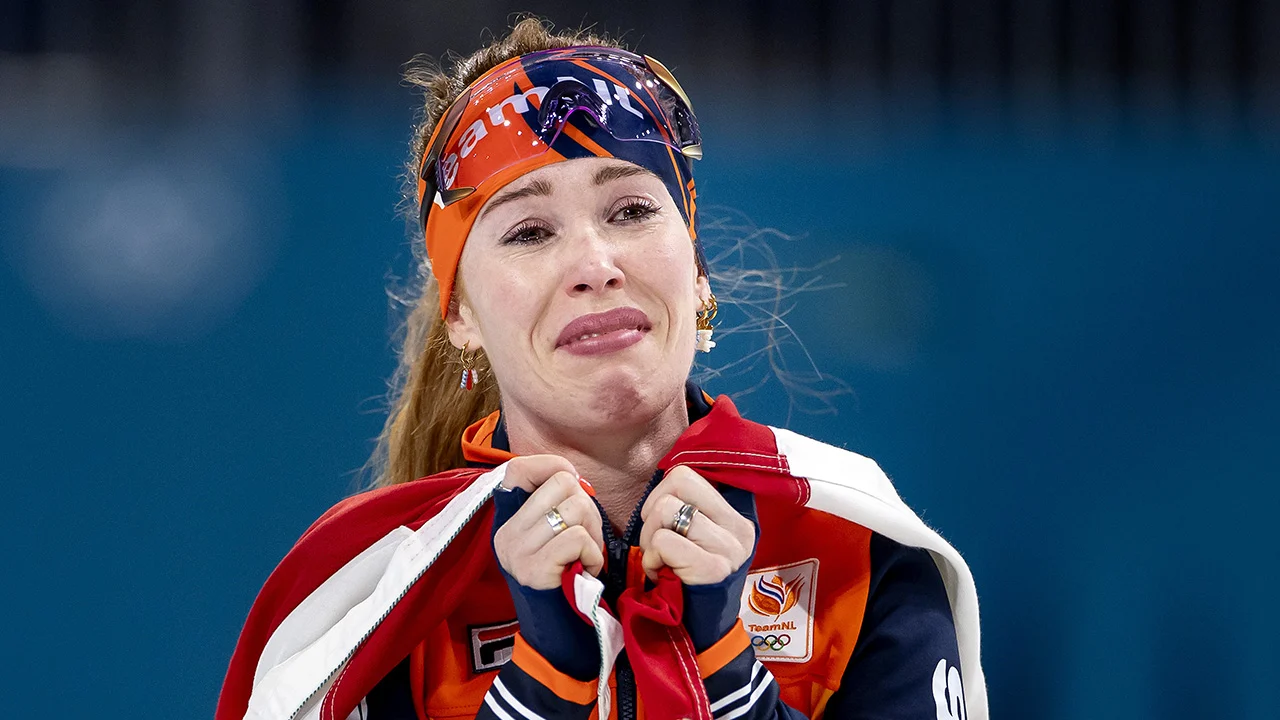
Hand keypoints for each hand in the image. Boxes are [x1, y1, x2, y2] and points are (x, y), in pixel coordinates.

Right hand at [493, 455, 604, 589]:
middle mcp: (506, 535)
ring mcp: (517, 553)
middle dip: (587, 506)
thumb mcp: (553, 535)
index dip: (551, 465)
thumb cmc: (565, 574)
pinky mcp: (535, 570)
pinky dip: (593, 554)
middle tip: (587, 535)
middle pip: (561, 483)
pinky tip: (586, 570)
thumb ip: (557, 504)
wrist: (558, 630)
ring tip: (586, 555)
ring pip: (575, 508)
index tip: (574, 485)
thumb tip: (574, 477)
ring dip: (594, 532)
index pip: (517, 470)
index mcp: (507, 522)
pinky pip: (578, 538)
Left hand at [637, 465, 755, 585]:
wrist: (704, 632)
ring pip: (666, 511)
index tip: (663, 520)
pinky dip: (651, 559)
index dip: (662, 492)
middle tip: (658, 542)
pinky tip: (663, 575)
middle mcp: (739, 529)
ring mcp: (728, 549)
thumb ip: (691, 509)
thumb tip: (663, 480)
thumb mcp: (702, 540)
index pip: (686, 475)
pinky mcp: (713, 569)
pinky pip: (663, 542)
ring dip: (650, 540)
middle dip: (653, 512)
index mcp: (737, 517)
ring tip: (661, 561)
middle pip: (677, 483)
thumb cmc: (691, 579)